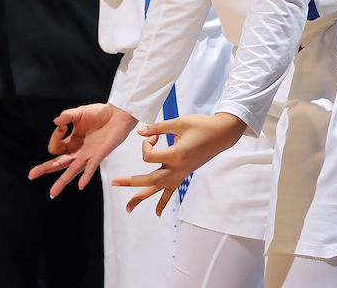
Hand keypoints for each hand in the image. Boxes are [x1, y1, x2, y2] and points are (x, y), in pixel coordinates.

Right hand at [28, 103, 136, 197]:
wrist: (118, 114)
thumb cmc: (99, 114)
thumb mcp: (79, 113)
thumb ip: (67, 116)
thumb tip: (56, 122)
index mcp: (71, 142)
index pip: (55, 147)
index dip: (55, 136)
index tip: (62, 124)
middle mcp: (77, 152)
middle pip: (58, 163)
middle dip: (44, 169)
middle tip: (31, 176)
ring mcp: (87, 155)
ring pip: (72, 171)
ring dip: (62, 181)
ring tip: (52, 193)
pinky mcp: (99, 155)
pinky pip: (91, 168)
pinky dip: (85, 176)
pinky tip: (80, 186)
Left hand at [112, 112, 246, 215]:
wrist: (222, 134)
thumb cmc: (202, 125)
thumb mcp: (178, 123)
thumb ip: (157, 128)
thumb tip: (140, 131)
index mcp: (175, 155)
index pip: (149, 155)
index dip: (146, 143)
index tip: (152, 136)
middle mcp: (177, 168)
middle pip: (149, 180)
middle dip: (130, 182)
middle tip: (114, 182)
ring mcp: (181, 174)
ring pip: (158, 189)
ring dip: (142, 197)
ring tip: (128, 208)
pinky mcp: (184, 174)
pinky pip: (171, 191)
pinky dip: (163, 202)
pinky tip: (158, 213)